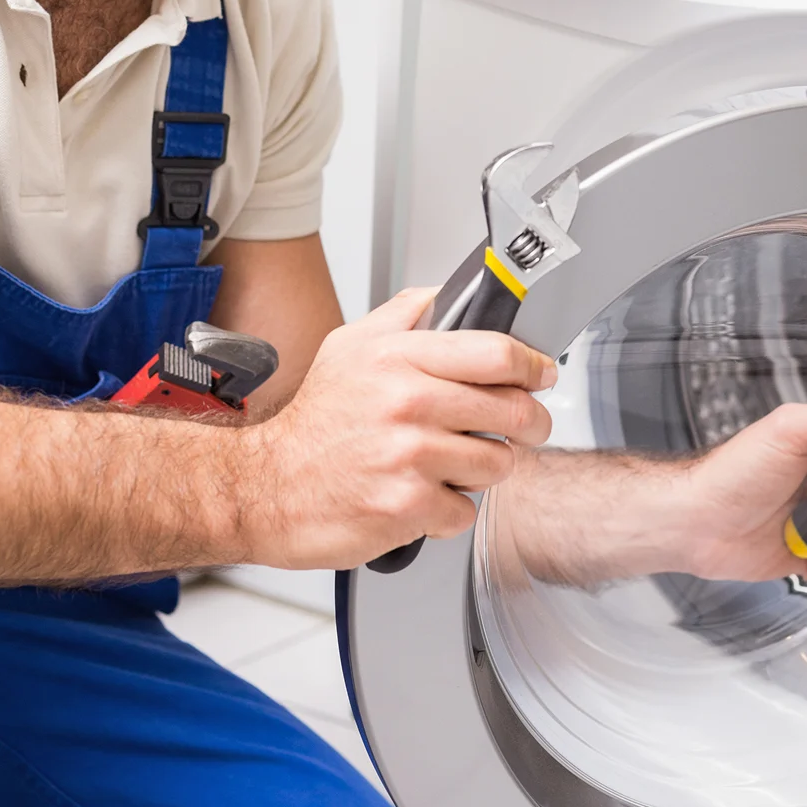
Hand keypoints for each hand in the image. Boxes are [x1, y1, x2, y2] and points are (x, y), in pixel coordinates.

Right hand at [236, 288, 554, 569]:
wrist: (265, 486)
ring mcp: (409, 457)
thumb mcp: (351, 345)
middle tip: (522, 428)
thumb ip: (406, 312)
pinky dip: (451, 510)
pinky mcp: (407, 506)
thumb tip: (453, 294)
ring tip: (454, 463)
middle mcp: (407, 403)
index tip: (541, 374)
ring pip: (497, 464)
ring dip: (485, 468)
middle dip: (529, 422)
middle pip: (513, 411)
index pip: (497, 354)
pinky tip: (423, 495)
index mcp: (399, 358)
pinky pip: (466, 511)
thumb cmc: (314, 420)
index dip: (533, 365)